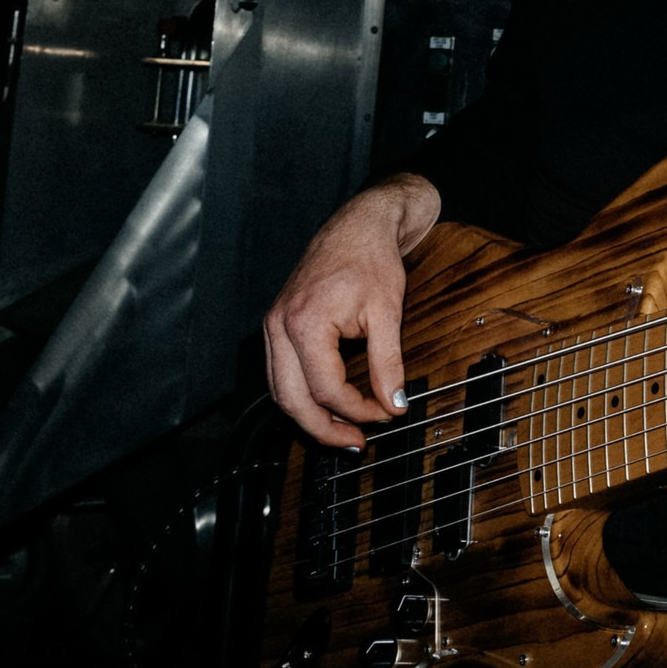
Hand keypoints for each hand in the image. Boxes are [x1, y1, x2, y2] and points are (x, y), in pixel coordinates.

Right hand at [261, 174, 440, 446]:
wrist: (358, 224)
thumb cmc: (372, 259)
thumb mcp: (388, 313)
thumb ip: (388, 364)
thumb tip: (394, 404)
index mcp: (304, 323)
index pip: (326, 388)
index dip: (357, 410)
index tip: (385, 415)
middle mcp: (279, 327)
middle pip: (290, 400)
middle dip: (323, 428)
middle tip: (355, 442)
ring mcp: (272, 326)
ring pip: (279, 391)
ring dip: (309, 416)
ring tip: (343, 430)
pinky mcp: (276, 325)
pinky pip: (280, 373)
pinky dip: (301, 394)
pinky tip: (327, 404)